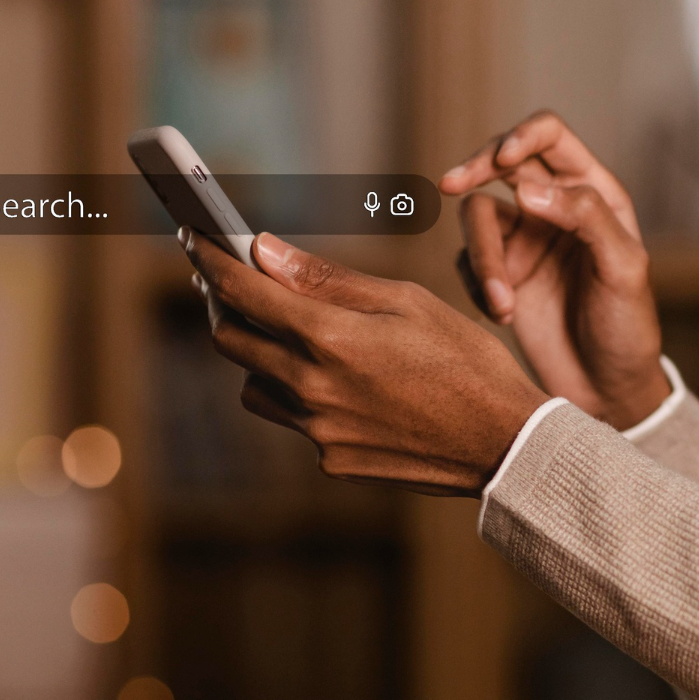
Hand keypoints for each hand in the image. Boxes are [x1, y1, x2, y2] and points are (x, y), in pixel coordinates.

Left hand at [182, 227, 549, 496]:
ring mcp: (318, 431)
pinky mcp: (331, 461)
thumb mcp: (407, 302)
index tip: (194, 238)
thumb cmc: (466, 362)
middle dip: (225, 305)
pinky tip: (343, 385)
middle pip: (231, 340)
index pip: (243, 292)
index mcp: (330, 338)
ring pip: (255, 386)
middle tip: (234, 282)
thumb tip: (265, 253)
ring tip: (295, 338)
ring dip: (261, 357)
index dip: (211, 260)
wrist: (504, 445)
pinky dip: (302, 396)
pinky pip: (295, 420)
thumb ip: (330, 280)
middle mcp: (312, 388)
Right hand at [440, 111, 671, 430]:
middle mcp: (553, 208)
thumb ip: (585, 217)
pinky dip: (476, 285)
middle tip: (451, 185)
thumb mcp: (624, 268)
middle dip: (475, 169)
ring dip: (482, 257)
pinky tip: (502, 317)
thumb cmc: (627, 327)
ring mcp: (523, 241)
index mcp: (593, 192)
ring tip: (502, 304)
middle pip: (501, 164)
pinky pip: (467, 261)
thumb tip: (527, 189)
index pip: (550, 137)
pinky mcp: (500, 276)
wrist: (606, 390)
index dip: (522, 137)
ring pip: (478, 217)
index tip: (502, 161)